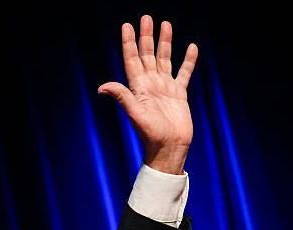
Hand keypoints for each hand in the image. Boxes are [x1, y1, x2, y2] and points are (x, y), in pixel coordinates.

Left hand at [98, 15, 198, 174]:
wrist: (169, 148)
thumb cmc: (151, 134)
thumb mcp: (135, 114)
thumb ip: (122, 97)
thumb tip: (102, 87)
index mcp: (138, 87)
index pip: (132, 59)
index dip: (129, 43)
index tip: (127, 26)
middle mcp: (150, 84)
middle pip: (148, 54)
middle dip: (146, 36)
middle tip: (146, 18)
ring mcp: (165, 88)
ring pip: (165, 59)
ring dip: (165, 42)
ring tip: (165, 24)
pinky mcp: (179, 94)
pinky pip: (184, 73)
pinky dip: (188, 60)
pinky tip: (190, 47)